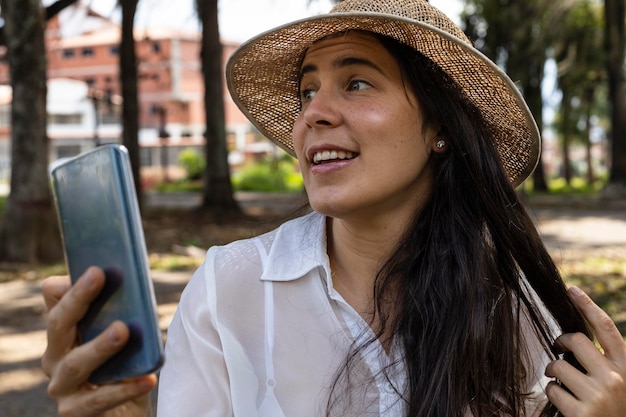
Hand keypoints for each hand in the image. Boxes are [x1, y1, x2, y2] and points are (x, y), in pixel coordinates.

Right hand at [41, 267, 156, 416]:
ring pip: (75, 363)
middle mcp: (56, 358)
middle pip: (58, 325)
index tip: (95, 267)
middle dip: (78, 299)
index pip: (56, 302)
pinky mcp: (75, 412)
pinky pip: (99, 399)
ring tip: (123, 330)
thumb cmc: (126, 370)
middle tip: (99, 276)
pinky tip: (148, 379)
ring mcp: (62, 387)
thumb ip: (126, 313)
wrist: (126, 414)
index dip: (70, 285)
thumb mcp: (126, 339)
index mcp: (65, 335)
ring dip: (99, 346)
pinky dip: (125, 388)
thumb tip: (135, 282)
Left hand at [545, 286, 625, 416]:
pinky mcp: (583, 413)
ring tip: (561, 382)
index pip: (606, 329)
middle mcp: (616, 379)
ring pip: (559, 366)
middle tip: (558, 350)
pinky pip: (553, 390)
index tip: (573, 290)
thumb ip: (604, 363)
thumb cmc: (614, 410)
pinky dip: (553, 393)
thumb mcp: (619, 384)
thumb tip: (575, 340)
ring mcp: (599, 396)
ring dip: (553, 373)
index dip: (588, 306)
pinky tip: (564, 402)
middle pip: (577, 341)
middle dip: (561, 342)